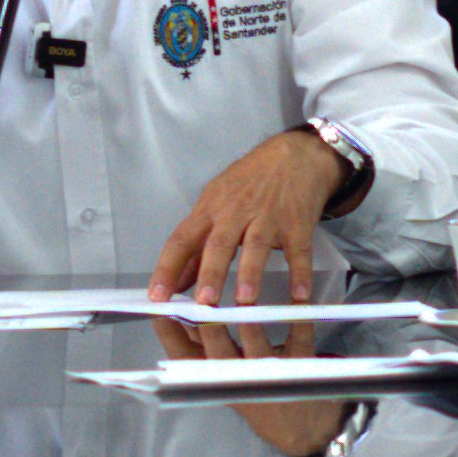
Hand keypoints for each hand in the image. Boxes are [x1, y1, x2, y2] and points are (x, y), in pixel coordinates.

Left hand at [149, 131, 356, 305]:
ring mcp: (268, 217)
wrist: (293, 155)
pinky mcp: (297, 223)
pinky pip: (298, 251)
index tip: (157, 297)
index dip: (168, 268)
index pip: (182, 240)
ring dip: (250, 273)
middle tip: (204, 302)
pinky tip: (299, 295)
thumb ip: (197, 245)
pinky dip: (300, 273)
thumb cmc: (249, 182)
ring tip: (245, 300)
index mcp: (210, 210)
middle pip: (219, 244)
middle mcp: (236, 213)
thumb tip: (178, 282)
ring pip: (256, 246)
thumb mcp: (216, 204)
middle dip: (210, 274)